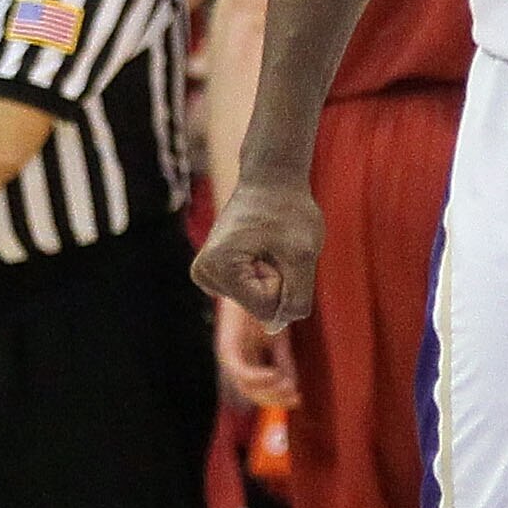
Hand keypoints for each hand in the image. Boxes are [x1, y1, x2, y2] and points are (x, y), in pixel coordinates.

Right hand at [192, 171, 323, 328]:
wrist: (271, 179)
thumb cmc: (288, 210)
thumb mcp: (303, 255)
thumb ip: (297, 298)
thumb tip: (275, 328)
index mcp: (217, 268)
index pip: (266, 307)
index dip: (285, 280)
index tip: (277, 248)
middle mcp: (204, 275)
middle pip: (259, 306)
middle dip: (278, 279)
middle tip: (274, 244)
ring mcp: (206, 275)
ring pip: (257, 301)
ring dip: (273, 276)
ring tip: (267, 243)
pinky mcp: (216, 274)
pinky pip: (253, 293)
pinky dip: (265, 274)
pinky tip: (260, 247)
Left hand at [215, 293, 300, 409]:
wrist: (253, 281)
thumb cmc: (266, 309)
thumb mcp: (279, 341)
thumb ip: (284, 363)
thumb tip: (293, 388)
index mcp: (246, 360)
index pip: (259, 390)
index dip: (278, 399)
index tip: (299, 400)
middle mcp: (235, 361)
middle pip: (251, 393)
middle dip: (274, 398)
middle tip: (295, 396)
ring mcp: (229, 354)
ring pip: (245, 386)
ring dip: (268, 390)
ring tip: (288, 387)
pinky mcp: (228, 346)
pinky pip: (241, 371)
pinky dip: (258, 377)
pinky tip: (276, 376)